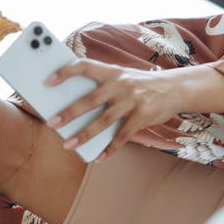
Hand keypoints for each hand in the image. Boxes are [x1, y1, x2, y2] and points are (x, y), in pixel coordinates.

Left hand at [46, 58, 188, 158]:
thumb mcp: (122, 78)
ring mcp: (132, 100)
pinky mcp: (143, 115)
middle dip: (69, 113)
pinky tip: (99, 158)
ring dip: (84, 135)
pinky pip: (122, 136)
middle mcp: (120, 84)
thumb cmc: (140, 86)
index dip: (65, 72)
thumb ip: (101, 88)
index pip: (84, 66)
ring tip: (69, 145)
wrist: (175, 88)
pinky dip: (110, 149)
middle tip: (52, 124)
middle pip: (90, 100)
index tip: (48, 81)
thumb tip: (73, 108)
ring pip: (103, 121)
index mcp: (111, 71)